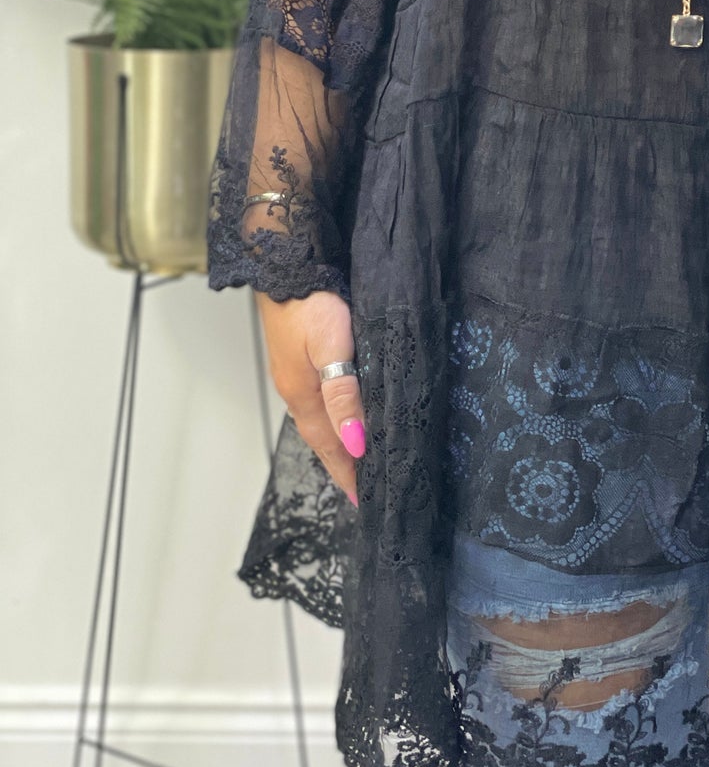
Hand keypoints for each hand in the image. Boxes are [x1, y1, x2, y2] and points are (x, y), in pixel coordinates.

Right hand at [254, 288, 364, 504]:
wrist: (285, 265)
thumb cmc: (310, 305)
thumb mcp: (331, 349)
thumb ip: (343, 395)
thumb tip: (356, 444)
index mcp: (304, 396)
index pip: (330, 447)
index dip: (347, 473)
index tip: (363, 500)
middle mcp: (297, 391)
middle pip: (324, 438)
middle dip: (344, 464)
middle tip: (365, 488)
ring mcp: (295, 375)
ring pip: (322, 420)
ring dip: (339, 442)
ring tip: (357, 460)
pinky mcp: (299, 358)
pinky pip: (320, 400)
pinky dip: (334, 418)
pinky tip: (343, 416)